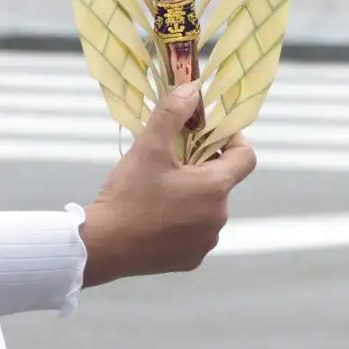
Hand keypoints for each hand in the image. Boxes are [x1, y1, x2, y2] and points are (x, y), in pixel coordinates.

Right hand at [78, 84, 256, 285]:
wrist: (101, 247)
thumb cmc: (127, 196)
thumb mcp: (149, 148)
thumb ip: (173, 113)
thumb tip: (192, 89)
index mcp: (215, 188)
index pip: (246, 157)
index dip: (232, 139)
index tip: (209, 134)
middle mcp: (218, 217)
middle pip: (222, 182)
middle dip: (202, 167)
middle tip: (172, 159)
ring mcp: (205, 242)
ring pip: (207, 207)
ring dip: (192, 195)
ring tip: (159, 189)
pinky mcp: (190, 260)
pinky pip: (194, 232)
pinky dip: (182, 221)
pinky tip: (154, 216)